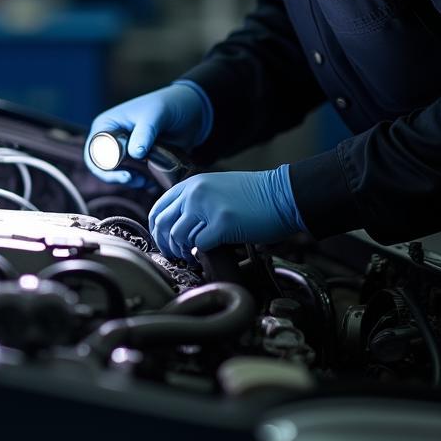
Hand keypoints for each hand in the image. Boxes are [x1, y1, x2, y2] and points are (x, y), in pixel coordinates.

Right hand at [84, 81, 210, 185]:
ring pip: (120, 175)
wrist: (192, 111)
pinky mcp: (141, 161)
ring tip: (148, 181)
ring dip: (133, 182)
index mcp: (107, 125)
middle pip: (104, 168)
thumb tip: (135, 154)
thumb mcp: (156, 115)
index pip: (94, 152)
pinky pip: (136, 177)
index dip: (105, 167)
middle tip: (136, 181)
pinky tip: (154, 182)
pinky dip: (143, 183)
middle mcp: (112, 140)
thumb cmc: (168, 105)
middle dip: (118, 178)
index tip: (126, 175)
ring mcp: (126, 151)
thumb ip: (145, 132)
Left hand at [147, 165, 305, 259]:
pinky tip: (206, 253)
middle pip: (162, 224)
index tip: (163, 241)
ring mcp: (207, 207)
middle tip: (173, 254)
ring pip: (178, 236)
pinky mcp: (222, 224)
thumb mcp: (216, 189)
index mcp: (191, 184)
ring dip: (182, 251)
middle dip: (164, 244)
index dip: (157, 230)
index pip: (158, 208)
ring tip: (190, 256)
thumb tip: (178, 226)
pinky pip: (199, 245)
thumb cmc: (255, 196)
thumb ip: (194, 202)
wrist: (283, 194)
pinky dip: (201, 253)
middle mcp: (194, 193)